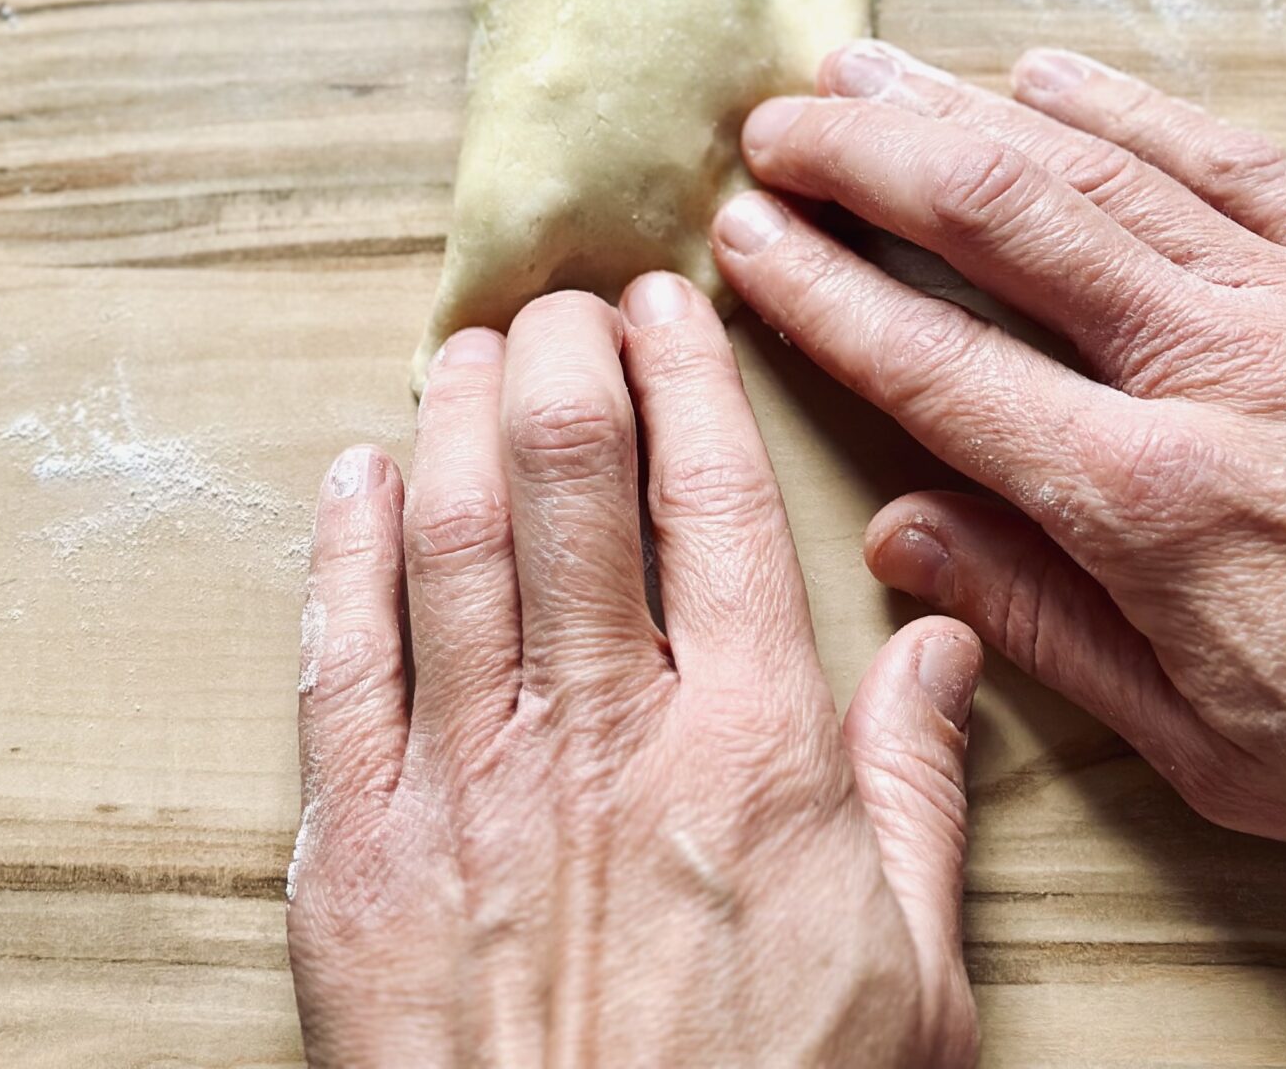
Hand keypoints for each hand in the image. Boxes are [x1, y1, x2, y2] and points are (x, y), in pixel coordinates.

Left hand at [288, 281, 981, 1068]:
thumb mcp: (914, 983)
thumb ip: (921, 791)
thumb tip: (948, 645)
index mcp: (750, 752)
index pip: (714, 494)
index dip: (684, 369)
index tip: (665, 302)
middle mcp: (603, 734)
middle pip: (567, 473)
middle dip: (559, 353)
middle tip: (558, 302)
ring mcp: (468, 786)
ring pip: (445, 533)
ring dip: (449, 414)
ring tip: (464, 349)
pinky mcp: (360, 855)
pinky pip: (336, 658)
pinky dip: (339, 548)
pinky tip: (351, 479)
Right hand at [714, 43, 1285, 868]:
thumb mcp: (1214, 750)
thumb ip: (1045, 626)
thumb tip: (902, 536)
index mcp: (1149, 502)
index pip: (933, 364)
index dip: (817, 290)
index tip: (739, 238)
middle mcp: (1208, 371)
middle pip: (995, 220)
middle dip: (863, 158)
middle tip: (771, 125)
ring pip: (1094, 166)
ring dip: (960, 107)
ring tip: (862, 68)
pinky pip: (1227, 157)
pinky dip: (1124, 106)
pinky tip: (1043, 72)